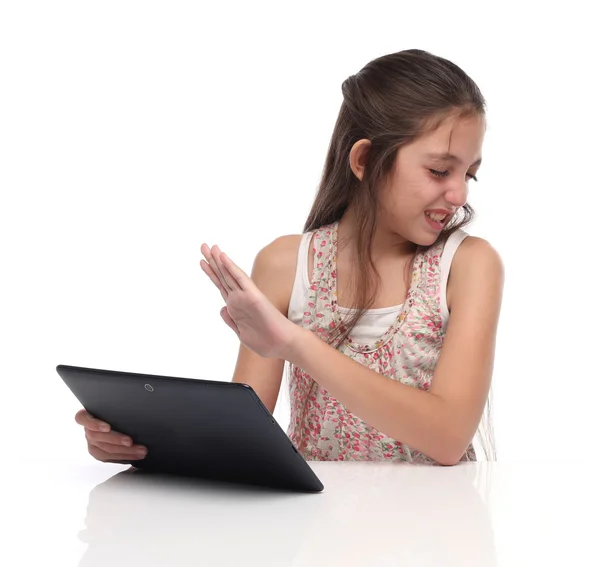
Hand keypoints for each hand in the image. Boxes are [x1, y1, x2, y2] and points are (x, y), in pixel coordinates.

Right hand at [75, 409, 147, 462]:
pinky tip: (135, 455)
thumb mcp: (113, 405)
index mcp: (86, 415)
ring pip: (104, 449)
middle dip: (115, 440)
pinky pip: (108, 457)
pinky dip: (123, 457)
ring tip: (140, 450)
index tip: (107, 427)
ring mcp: (91, 442)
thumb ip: (116, 407)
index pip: (81, 418)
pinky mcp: (98, 452)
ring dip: (124, 451)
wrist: (117, 419)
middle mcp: (87, 430)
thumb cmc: (115, 409)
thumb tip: (133, 405)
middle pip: (96, 437)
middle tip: (130, 441)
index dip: (94, 424)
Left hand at [200, 243, 299, 359]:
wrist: (282, 345)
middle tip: (203, 245)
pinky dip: (231, 267)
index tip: (202, 261)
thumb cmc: (265, 342)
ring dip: (218, 260)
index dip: (212, 272)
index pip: (221, 285)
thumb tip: (221, 308)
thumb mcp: (241, 333)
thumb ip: (230, 320)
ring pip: (228, 275)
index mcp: (236, 306)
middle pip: (222, 276)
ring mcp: (245, 296)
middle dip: (211, 261)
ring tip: (209, 246)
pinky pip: (240, 279)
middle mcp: (239, 298)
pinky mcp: (253, 296)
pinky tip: (223, 257)